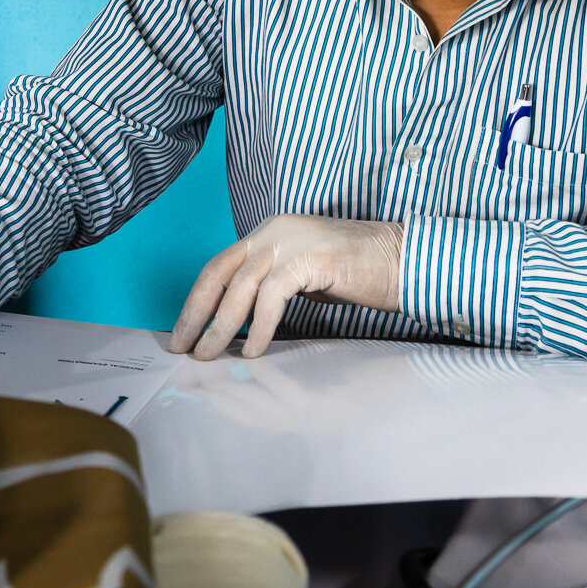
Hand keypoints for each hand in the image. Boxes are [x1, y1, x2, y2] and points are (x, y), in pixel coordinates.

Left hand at [169, 215, 404, 359]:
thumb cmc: (358, 273)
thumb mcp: (304, 276)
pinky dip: (259, 327)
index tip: (183, 331)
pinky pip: (272, 297)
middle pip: (218, 273)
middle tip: (181, 346)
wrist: (404, 259)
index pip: (219, 266)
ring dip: (221, 326)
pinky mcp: (310, 259)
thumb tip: (240, 322)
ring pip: (240, 287)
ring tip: (209, 356)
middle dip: (195, 313)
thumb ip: (272, 288)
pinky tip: (254, 350)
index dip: (196, 300)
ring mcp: (291, 241)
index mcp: (268, 233)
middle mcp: (273, 231)